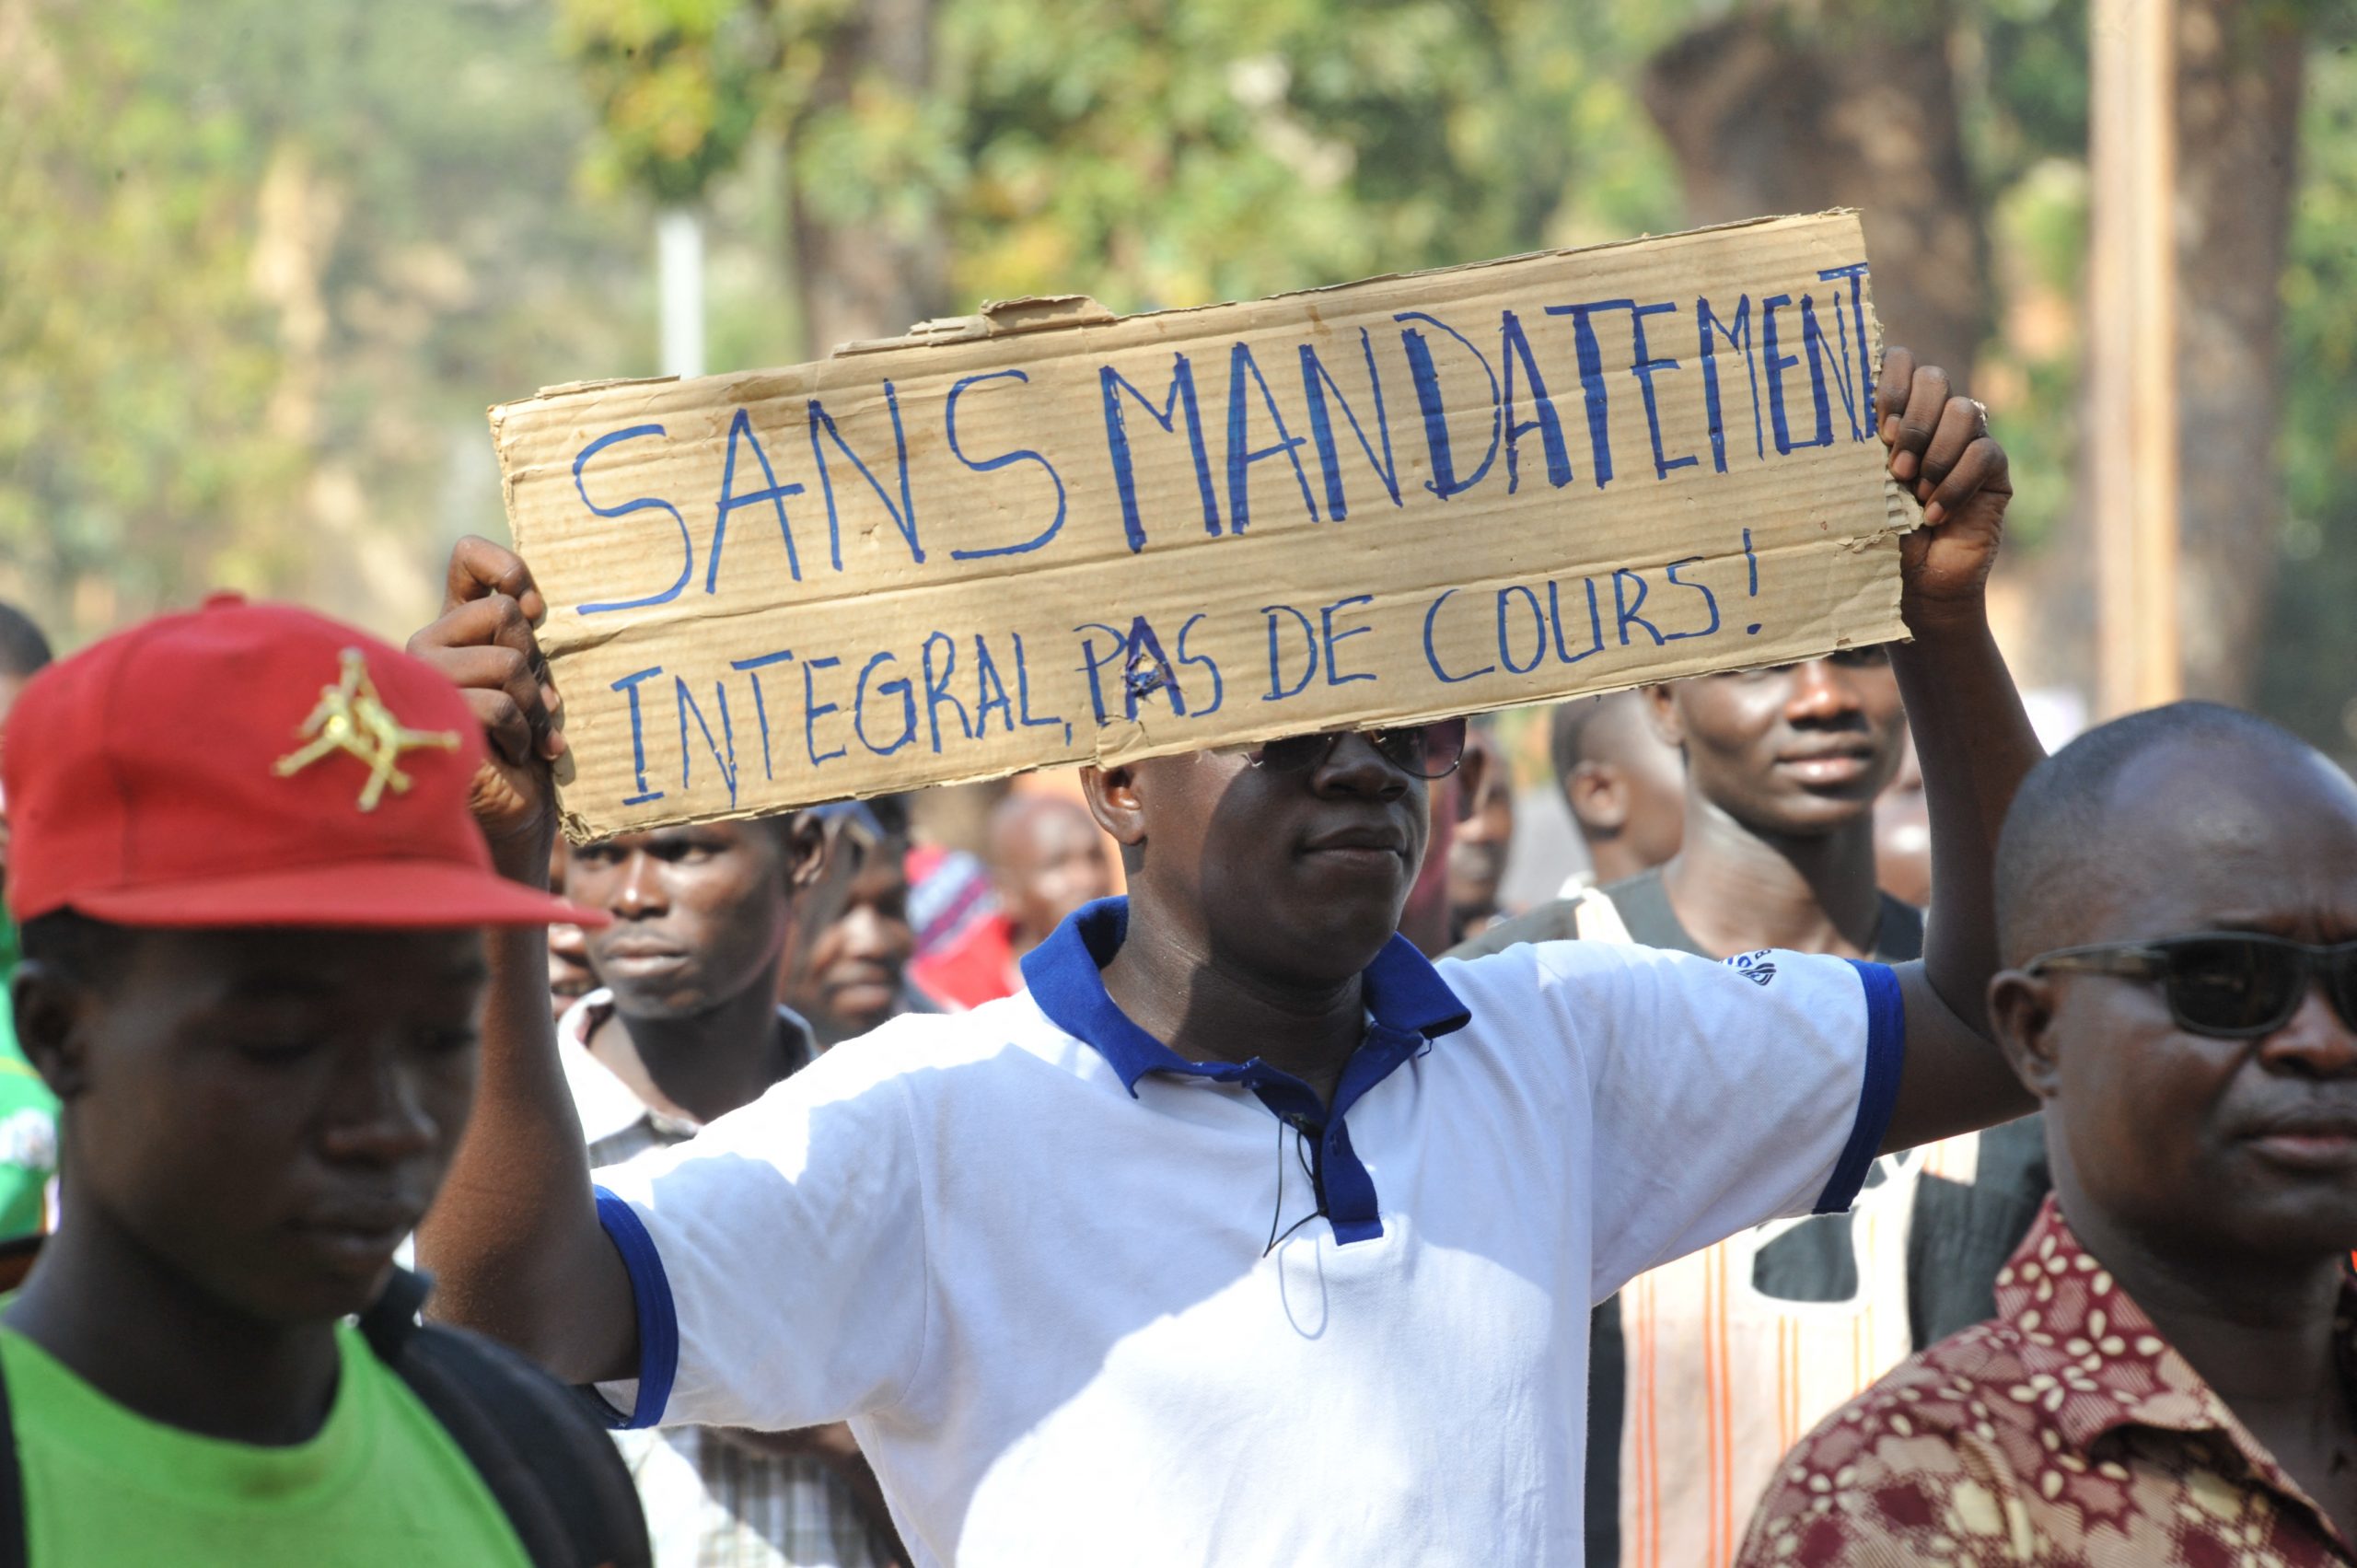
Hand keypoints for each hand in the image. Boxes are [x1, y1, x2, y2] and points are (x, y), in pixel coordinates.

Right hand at [406, 537, 566, 873]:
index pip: (469, 558)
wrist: (513, 811)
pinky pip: (496, 704)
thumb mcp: (533, 679)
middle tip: (535, 707)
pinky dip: (523, 735)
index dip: (510, 569)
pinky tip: (518, 755)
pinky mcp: (425, 717)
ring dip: (534, 708)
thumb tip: (524, 603)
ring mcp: (417, 682)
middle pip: (503, 614)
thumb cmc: (524, 743)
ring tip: (528, 737)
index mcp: (452, 628)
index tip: (535, 610)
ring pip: (506, 662)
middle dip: (537, 665)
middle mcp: (426, 646)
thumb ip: (522, 636)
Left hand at [1876, 346, 2010, 633]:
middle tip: (1893, 467)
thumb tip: (1837, 420)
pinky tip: (1934, 514)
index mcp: (1896, 414)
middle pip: (1935, 379)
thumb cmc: (1876, 537)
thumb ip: (1856, 451)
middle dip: (1913, 420)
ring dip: (1934, 453)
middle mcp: (1934, 421)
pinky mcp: (1994, 471)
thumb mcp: (1857, 490)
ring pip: (1964, 411)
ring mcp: (1968, 441)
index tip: (1875, 427)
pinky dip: (1956, 483)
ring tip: (1912, 492)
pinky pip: (1985, 454)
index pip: (1900, 362)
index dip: (1891, 382)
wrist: (1914, 586)